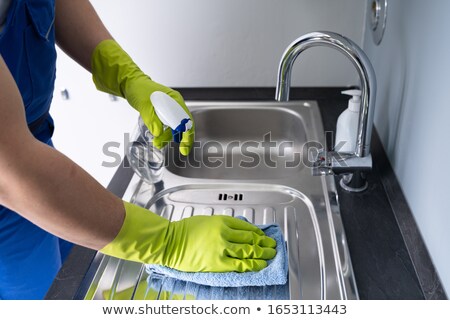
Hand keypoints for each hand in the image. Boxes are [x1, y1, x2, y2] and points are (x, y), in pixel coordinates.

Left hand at [91, 40, 193, 154]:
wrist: (130, 84)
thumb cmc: (138, 89)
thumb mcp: (145, 104)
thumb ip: (152, 119)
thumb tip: (158, 133)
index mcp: (175, 100)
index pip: (186, 119)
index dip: (187, 133)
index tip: (184, 145)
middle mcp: (175, 105)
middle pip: (184, 124)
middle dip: (183, 138)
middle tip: (183, 150)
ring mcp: (169, 109)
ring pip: (175, 126)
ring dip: (169, 136)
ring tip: (159, 144)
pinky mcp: (163, 113)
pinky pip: (169, 125)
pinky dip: (166, 133)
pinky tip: (161, 138)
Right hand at [100, 202, 276, 272]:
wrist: (169, 243)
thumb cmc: (184, 231)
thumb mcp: (206, 220)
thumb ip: (222, 225)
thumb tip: (238, 230)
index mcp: (222, 221)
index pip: (247, 227)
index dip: (258, 233)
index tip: (264, 236)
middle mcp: (225, 233)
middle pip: (251, 238)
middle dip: (264, 243)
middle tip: (273, 246)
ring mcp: (222, 248)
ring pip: (249, 251)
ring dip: (262, 253)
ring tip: (270, 255)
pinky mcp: (218, 263)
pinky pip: (240, 264)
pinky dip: (252, 264)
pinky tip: (260, 265)